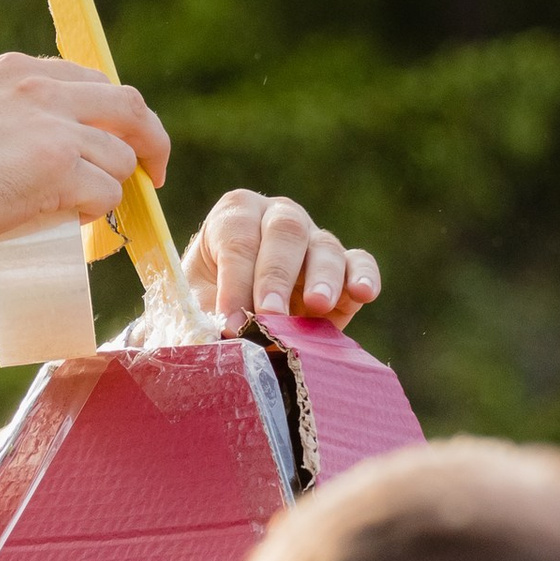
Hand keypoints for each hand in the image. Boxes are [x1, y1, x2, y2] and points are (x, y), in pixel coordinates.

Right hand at [0, 55, 168, 297]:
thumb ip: (3, 122)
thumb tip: (32, 156)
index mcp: (15, 71)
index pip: (90, 79)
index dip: (113, 114)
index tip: (117, 141)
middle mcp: (40, 87)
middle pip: (128, 105)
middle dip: (149, 141)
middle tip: (151, 176)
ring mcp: (51, 125)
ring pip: (120, 157)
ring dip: (113, 191)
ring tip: (85, 218)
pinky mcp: (56, 167)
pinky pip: (106, 193)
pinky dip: (99, 215)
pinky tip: (74, 228)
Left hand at [185, 191, 380, 332]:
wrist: (239, 314)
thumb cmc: (210, 302)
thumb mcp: (196, 306)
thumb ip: (201, 319)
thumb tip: (214, 345)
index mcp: (236, 215)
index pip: (237, 238)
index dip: (235, 280)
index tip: (231, 322)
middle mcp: (278, 217)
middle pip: (284, 231)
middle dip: (276, 276)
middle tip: (270, 314)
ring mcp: (314, 239)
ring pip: (324, 247)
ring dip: (322, 278)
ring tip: (317, 305)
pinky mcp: (344, 265)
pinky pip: (359, 262)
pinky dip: (364, 275)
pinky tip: (364, 293)